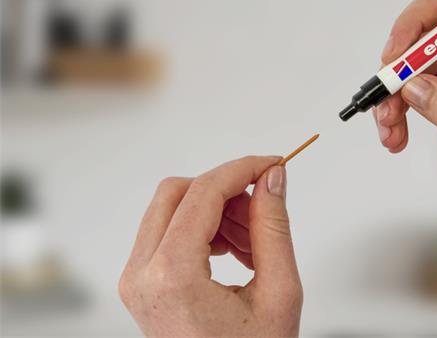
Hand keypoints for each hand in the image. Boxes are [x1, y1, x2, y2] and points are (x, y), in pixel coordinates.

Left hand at [119, 156, 301, 336]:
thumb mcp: (278, 293)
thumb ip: (274, 227)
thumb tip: (272, 180)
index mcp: (172, 277)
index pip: (203, 192)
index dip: (242, 169)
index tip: (272, 164)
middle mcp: (141, 275)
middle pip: (178, 192)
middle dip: (226, 190)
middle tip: (263, 206)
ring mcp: (136, 280)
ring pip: (172, 209)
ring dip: (217, 211)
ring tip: (255, 242)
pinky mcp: (142, 283)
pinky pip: (168, 232)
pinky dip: (204, 229)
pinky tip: (237, 251)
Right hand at [374, 0, 436, 206]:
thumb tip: (411, 87)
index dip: (418, 20)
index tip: (394, 57)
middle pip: (427, 36)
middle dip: (399, 71)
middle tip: (384, 106)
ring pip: (418, 65)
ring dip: (397, 95)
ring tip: (389, 131)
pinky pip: (421, 88)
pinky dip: (404, 108)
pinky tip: (397, 135)